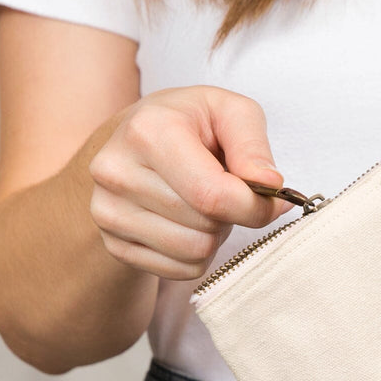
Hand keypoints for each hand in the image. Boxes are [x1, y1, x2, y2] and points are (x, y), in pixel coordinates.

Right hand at [88, 86, 290, 279]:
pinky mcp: (112, 243)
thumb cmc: (191, 123)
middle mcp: (117, 172)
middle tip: (225, 188)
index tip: (273, 199)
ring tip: (204, 203)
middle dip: (231, 214)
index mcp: (148, 132)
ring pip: (194, 252)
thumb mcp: (231, 112)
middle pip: (205, 225)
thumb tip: (270, 185)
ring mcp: (107, 211)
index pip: (213, 195)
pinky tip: (188, 221)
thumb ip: (254, 146)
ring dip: (215, 234)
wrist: (136, 139)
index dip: (255, 206)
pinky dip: (197, 252)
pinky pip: (180, 269)